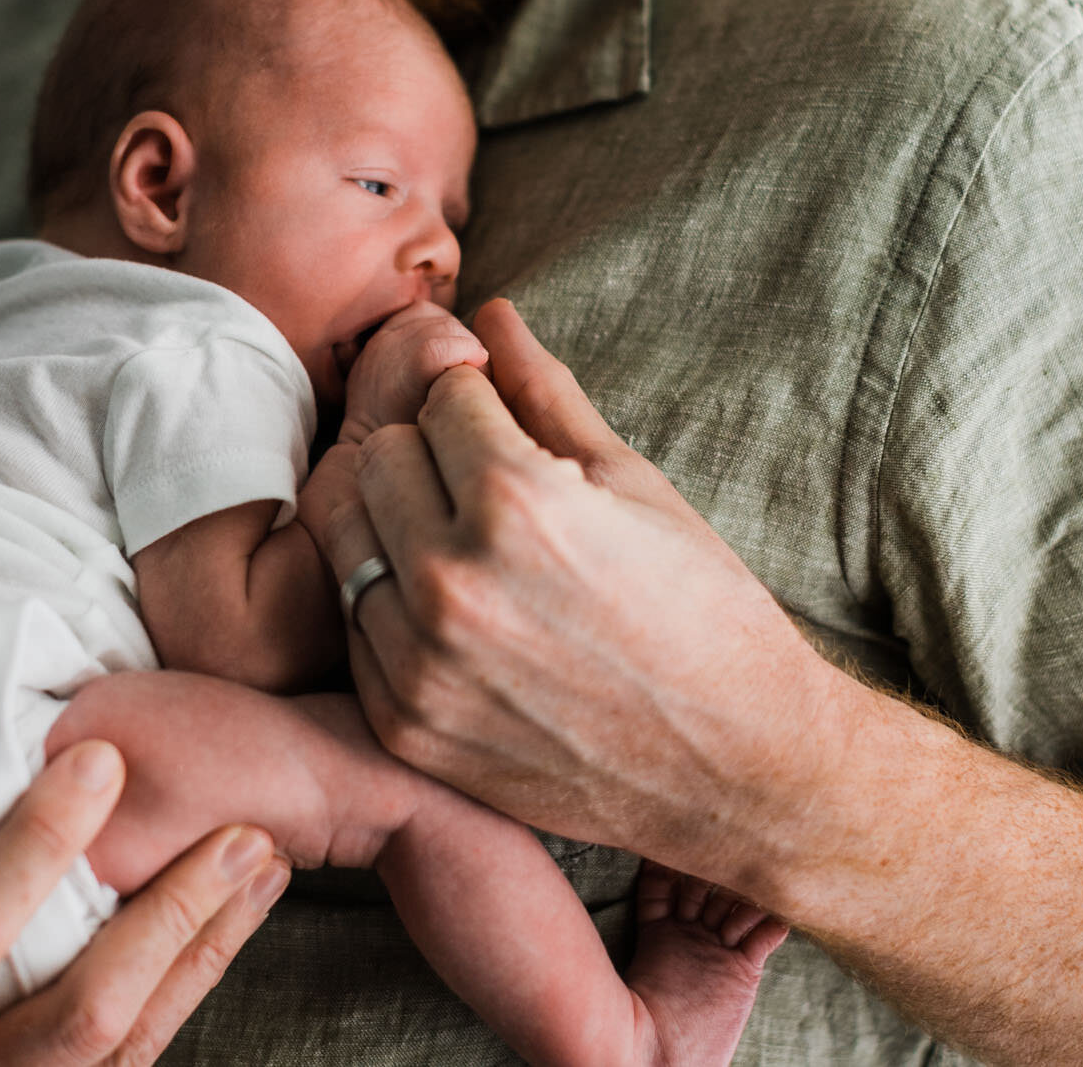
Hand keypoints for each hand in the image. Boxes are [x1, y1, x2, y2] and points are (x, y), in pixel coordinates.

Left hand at [322, 300, 847, 882]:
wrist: (736, 767)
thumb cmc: (703, 613)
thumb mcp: (633, 484)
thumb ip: (546, 392)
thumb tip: (492, 313)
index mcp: (517, 503)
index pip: (441, 399)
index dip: (480, 405)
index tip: (509, 430)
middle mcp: (452, 581)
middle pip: (379, 456)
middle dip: (430, 455)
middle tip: (486, 485)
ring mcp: (420, 662)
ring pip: (346, 537)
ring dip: (397, 526)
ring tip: (463, 543)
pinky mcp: (405, 724)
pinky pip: (354, 624)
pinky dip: (391, 604)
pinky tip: (456, 611)